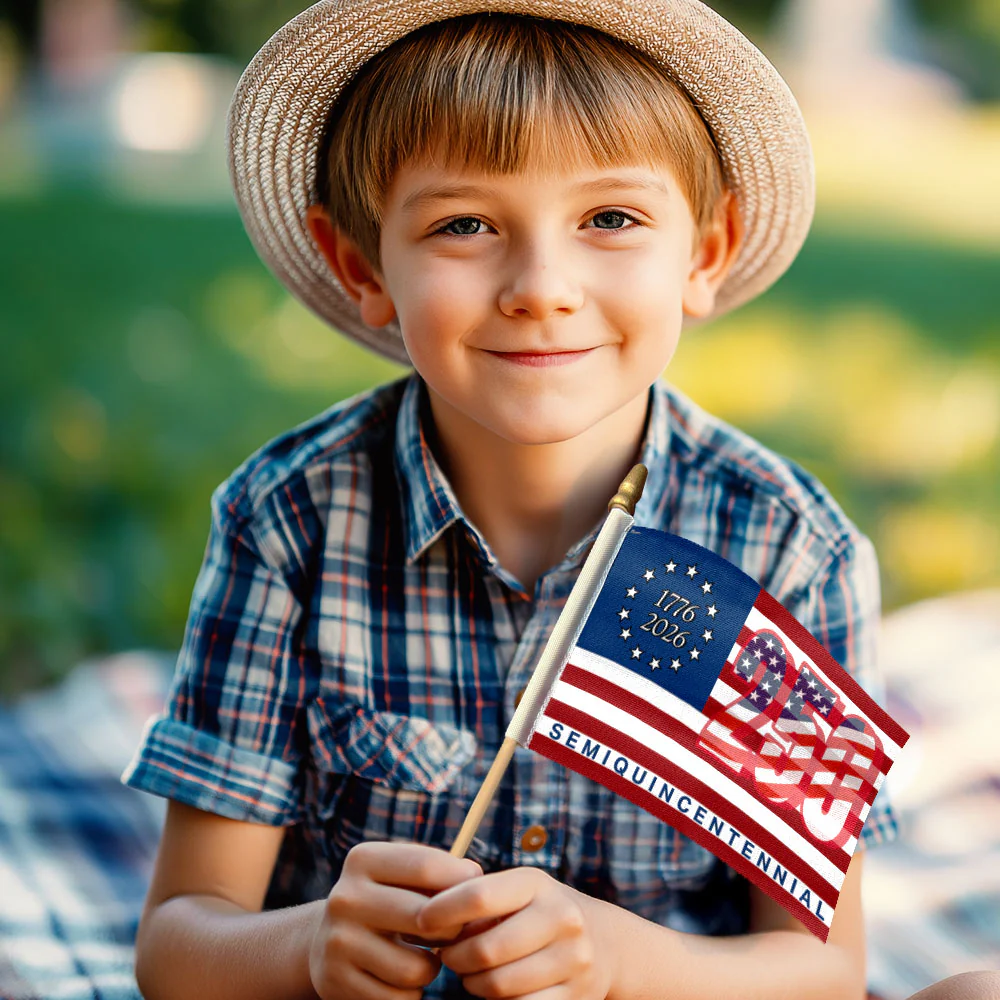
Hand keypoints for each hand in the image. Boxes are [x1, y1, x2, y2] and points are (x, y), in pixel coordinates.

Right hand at [308, 841, 481, 999]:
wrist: (326, 941)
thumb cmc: (384, 901)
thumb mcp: (400, 875)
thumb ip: (438, 872)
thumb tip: (473, 876)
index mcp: (363, 860)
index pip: (426, 867)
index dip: (461, 884)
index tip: (473, 895)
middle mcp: (345, 898)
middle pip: (425, 918)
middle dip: (451, 930)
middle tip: (451, 933)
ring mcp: (338, 942)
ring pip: (416, 968)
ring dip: (431, 968)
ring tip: (423, 958)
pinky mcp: (336, 982)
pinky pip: (399, 998)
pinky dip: (410, 993)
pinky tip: (400, 979)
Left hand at [416, 866, 614, 999]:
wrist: (605, 942)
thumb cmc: (540, 912)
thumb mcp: (517, 892)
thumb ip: (477, 899)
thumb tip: (424, 918)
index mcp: (537, 884)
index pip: (479, 895)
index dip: (442, 911)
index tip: (420, 921)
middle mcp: (561, 917)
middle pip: (485, 949)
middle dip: (455, 957)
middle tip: (448, 956)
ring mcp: (573, 959)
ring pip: (499, 985)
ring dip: (473, 984)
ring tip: (471, 972)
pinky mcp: (576, 996)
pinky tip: (496, 989)